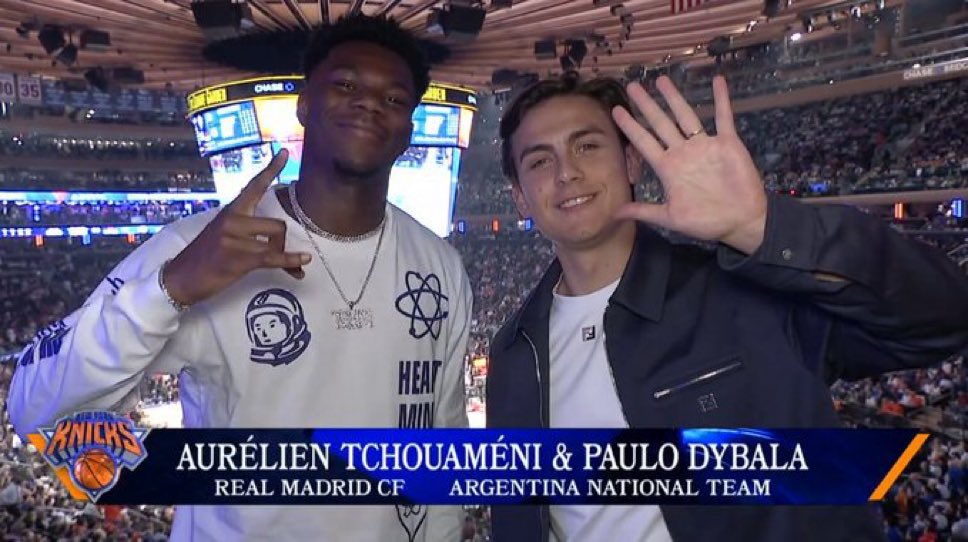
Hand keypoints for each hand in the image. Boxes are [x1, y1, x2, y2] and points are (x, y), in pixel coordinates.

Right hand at [163, 150, 310, 306]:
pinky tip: (302, 261)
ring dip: (284, 257)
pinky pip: (273, 257)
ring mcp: (233, 238)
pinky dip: (290, 261)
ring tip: (286, 267)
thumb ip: (249, 233)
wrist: (179, 279)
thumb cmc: (205, 258)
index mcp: (231, 211)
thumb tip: (278, 242)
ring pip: (276, 243)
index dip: (271, 169)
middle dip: (283, 243)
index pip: (254, 186)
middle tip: (280, 257)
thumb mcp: (224, 237)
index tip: (284, 152)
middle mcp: (232, 220)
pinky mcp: (236, 258)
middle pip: (277, 225)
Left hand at [612, 75, 767, 254]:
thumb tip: (615, 214)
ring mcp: (704, 146)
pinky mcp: (727, 143)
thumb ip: (644, 211)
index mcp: (668, 168)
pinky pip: (724, 117)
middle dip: (646, 105)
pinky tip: (717, 80)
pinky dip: (721, 99)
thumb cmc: (706, 222)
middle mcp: (683, 152)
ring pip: (686, 115)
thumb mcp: (670, 218)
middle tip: (632, 86)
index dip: (630, 127)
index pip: (644, 142)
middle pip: (660, 123)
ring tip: (661, 80)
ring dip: (674, 98)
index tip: (616, 111)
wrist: (741, 221)